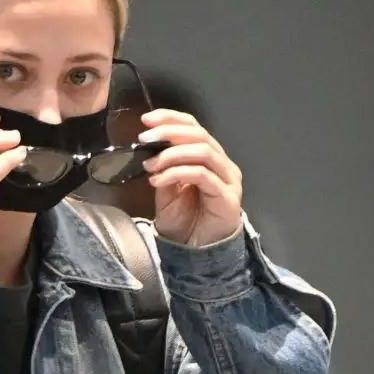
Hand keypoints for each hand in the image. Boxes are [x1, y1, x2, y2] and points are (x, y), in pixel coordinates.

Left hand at [139, 110, 243, 247]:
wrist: (197, 254)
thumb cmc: (185, 223)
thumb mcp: (167, 191)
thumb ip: (164, 169)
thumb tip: (150, 150)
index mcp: (209, 158)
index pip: (194, 127)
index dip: (171, 118)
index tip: (146, 119)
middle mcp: (223, 164)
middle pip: (199, 134)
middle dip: (169, 132)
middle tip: (144, 138)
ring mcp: (228, 179)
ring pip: (202, 152)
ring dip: (171, 154)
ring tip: (150, 166)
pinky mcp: (227, 197)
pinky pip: (202, 175)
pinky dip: (177, 173)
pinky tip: (159, 180)